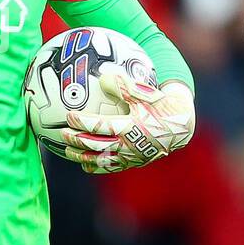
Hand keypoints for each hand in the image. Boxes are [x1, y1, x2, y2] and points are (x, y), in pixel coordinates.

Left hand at [60, 74, 194, 173]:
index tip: (69, 116)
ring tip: (67, 151)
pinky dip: (97, 166)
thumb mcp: (146, 92)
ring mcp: (131, 157)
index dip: (83, 122)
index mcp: (131, 127)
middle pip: (97, 145)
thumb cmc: (161, 104)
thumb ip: (124, 86)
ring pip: (102, 159)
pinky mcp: (134, 163)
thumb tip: (103, 77)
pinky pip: (112, 167)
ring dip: (82, 156)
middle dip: (77, 140)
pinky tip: (85, 165)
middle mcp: (130, 145)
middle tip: (62, 134)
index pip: (101, 126)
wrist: (181, 126)